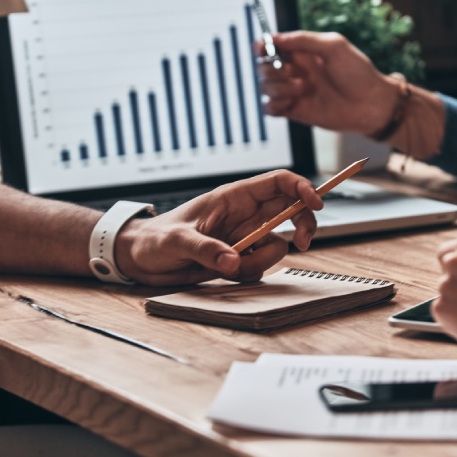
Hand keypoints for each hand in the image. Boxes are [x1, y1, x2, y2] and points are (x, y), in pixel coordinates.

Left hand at [113, 170, 322, 285]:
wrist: (140, 260)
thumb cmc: (154, 239)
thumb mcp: (176, 241)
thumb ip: (205, 250)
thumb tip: (232, 262)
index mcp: (233, 197)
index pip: (278, 182)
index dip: (302, 188)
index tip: (317, 204)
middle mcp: (243, 215)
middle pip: (291, 211)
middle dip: (303, 225)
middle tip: (303, 242)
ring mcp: (243, 238)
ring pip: (276, 245)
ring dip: (260, 261)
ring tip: (227, 267)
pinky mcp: (239, 259)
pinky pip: (259, 267)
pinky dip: (247, 274)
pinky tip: (222, 273)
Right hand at [259, 31, 400, 135]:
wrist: (370, 105)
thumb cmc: (358, 73)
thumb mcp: (334, 46)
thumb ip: (304, 39)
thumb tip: (276, 38)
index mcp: (303, 52)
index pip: (271, 46)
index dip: (262, 46)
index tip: (262, 49)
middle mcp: (295, 71)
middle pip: (263, 66)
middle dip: (272, 69)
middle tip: (292, 72)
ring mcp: (294, 91)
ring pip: (265, 87)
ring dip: (278, 87)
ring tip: (302, 88)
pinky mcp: (294, 111)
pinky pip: (269, 108)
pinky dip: (273, 105)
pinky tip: (290, 103)